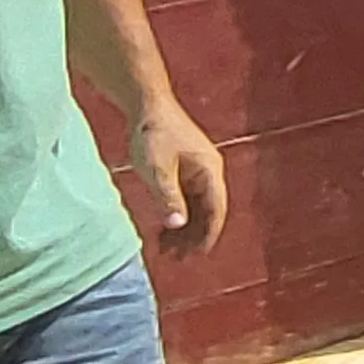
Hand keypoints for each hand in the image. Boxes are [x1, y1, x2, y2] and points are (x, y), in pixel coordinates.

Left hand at [128, 102, 232, 255]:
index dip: (208, 235)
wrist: (147, 105)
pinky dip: (177, 215)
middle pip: (207, 212)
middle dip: (193, 236)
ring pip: (196, 207)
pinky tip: (163, 228)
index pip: (216, 211)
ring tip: (167, 249)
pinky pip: (186, 199)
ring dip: (184, 228)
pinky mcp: (185, 169)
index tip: (196, 256)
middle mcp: (209, 173)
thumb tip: (178, 225)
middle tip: (175, 258)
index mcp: (210, 172)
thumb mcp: (158, 169)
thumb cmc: (154, 134)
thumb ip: (168, 197)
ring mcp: (198, 171)